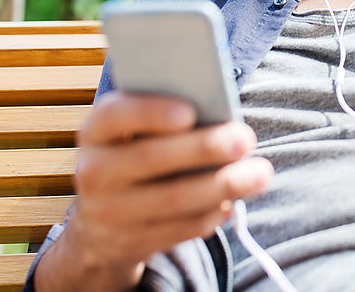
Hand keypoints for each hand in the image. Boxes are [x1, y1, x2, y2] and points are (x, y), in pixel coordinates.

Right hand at [64, 91, 272, 276]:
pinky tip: (233, 201)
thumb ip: (169, 117)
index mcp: (96, 131)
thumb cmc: (138, 153)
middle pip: (151, 158)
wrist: (102, 221)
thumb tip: (220, 114)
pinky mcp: (132, 242)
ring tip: (260, 173)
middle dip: (204, 148)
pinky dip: (211, 214)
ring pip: (172, 199)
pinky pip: (180, 228)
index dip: (151, 112)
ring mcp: (109, 212)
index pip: (115, 115)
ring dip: (222, 185)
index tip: (190, 112)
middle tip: (246, 139)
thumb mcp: (138, 131)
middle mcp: (94, 171)